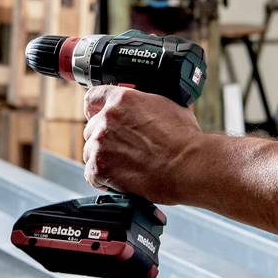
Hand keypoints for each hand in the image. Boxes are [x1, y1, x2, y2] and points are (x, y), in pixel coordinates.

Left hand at [83, 85, 203, 202]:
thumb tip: (149, 104)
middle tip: (122, 148)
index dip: (96, 109)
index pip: (93, 98)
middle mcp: (107, 119)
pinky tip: (118, 179)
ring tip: (124, 165)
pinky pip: (92, 173)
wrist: (187, 166)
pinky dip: (102, 178)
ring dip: (103, 157)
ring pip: (90, 151)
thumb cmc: (184, 139)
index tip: (98, 115)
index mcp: (122, 100)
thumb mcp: (169, 105)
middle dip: (104, 137)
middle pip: (92, 128)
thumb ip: (147, 102)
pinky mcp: (100, 168)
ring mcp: (101, 144)